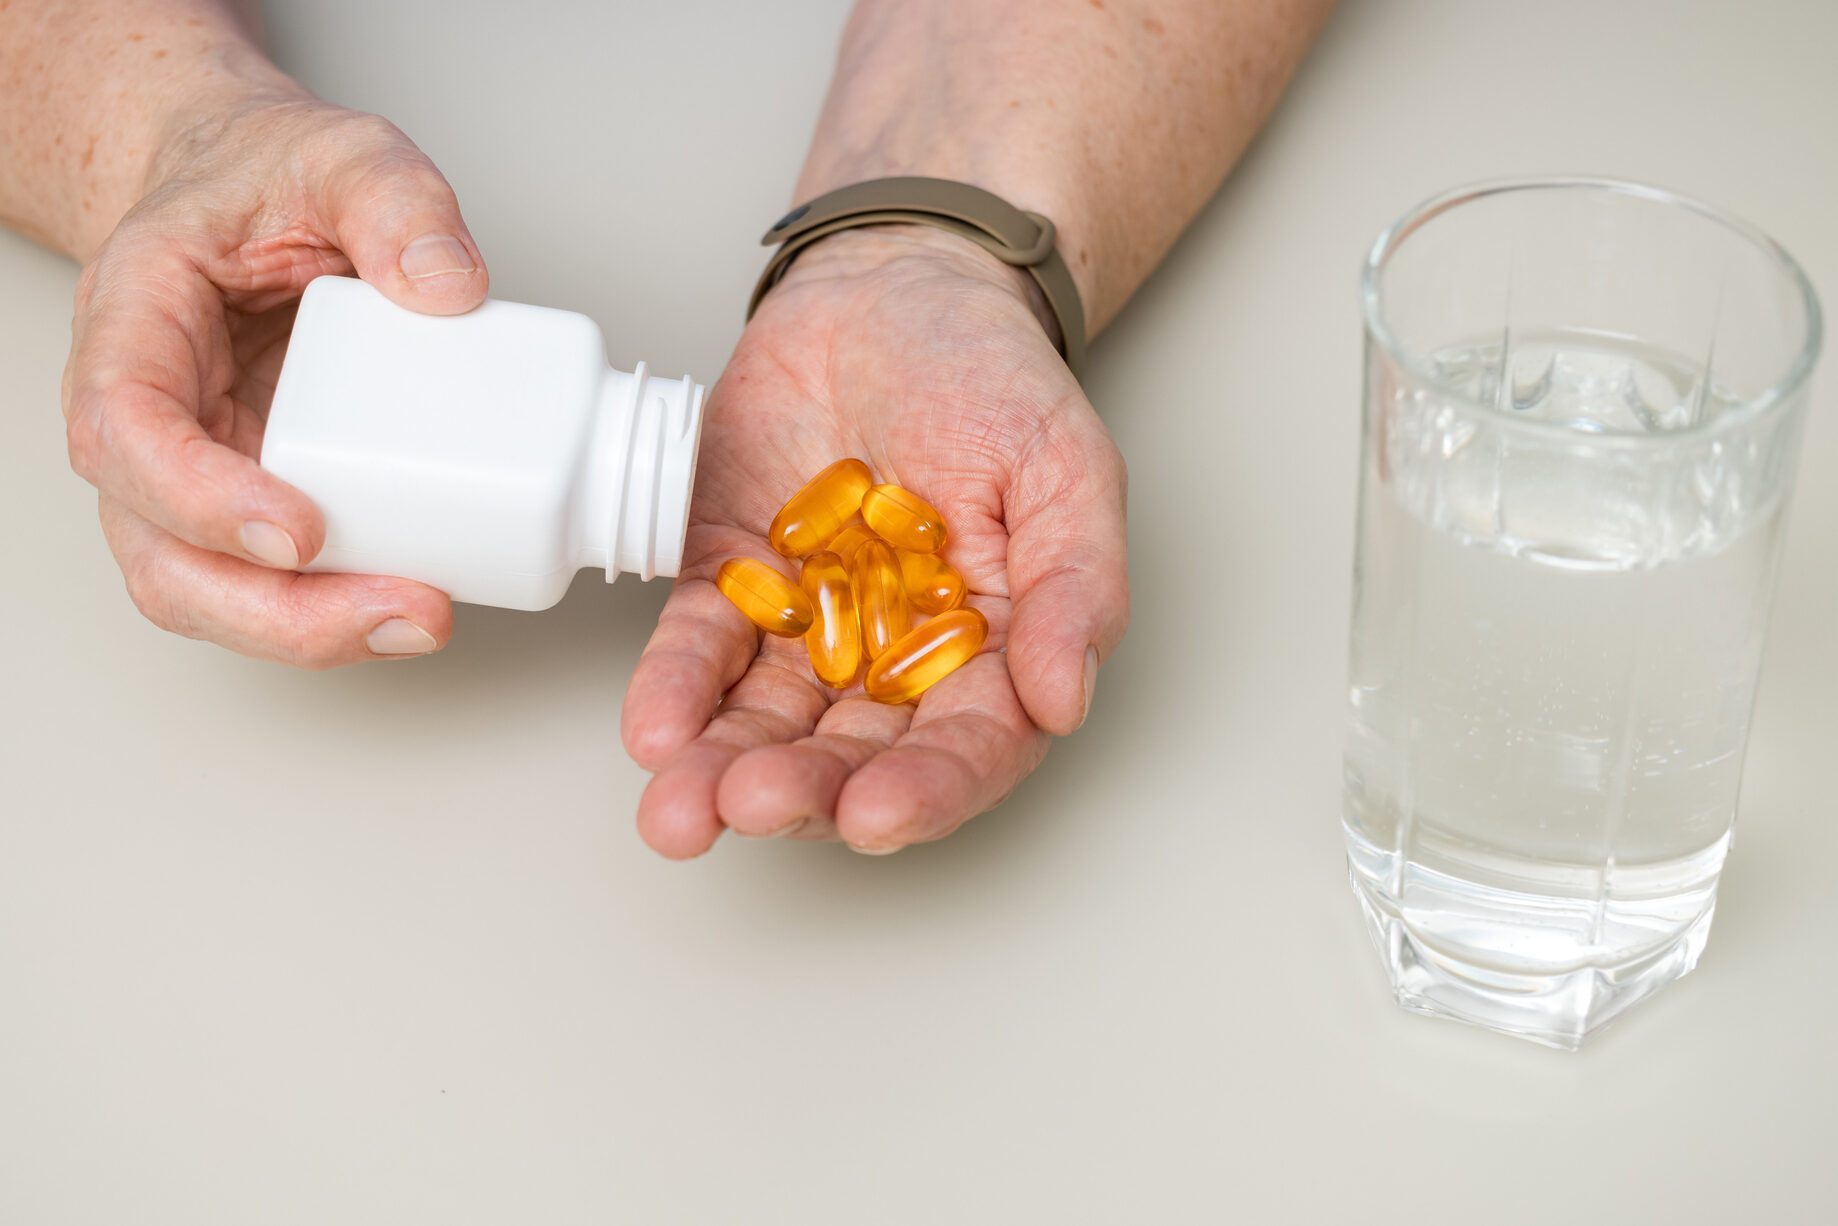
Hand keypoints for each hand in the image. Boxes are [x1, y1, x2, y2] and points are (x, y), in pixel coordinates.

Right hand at [61, 95, 489, 665]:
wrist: (247, 189)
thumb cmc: (268, 178)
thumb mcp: (340, 153)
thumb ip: (394, 198)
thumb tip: (449, 287)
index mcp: (135, 325)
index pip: (126, 429)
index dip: (199, 497)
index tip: (300, 530)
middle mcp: (146, 420)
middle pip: (165, 555)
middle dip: (277, 611)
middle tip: (401, 611)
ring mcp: (197, 473)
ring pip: (213, 594)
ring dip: (313, 631)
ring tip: (425, 617)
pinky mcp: (258, 499)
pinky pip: (276, 583)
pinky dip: (341, 609)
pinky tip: (422, 599)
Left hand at [621, 228, 1128, 856]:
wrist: (891, 287)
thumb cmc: (991, 377)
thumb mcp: (1063, 465)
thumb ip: (1076, 583)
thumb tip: (1064, 699)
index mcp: (992, 650)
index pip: (967, 746)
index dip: (925, 790)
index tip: (874, 812)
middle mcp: (896, 660)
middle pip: (853, 752)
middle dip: (803, 791)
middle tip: (753, 803)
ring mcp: (808, 628)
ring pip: (766, 720)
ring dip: (723, 767)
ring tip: (681, 804)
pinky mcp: (730, 582)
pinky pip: (698, 647)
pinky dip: (673, 689)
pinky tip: (655, 727)